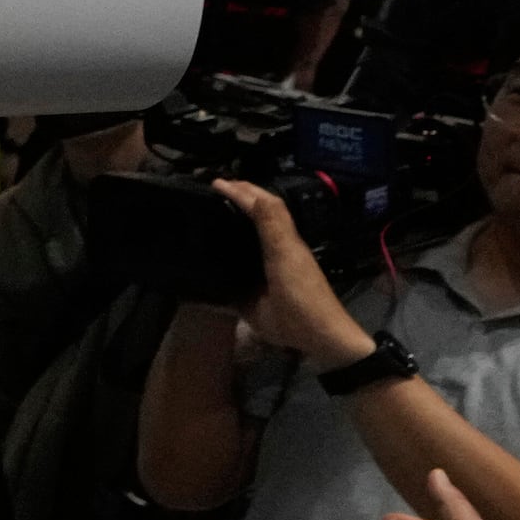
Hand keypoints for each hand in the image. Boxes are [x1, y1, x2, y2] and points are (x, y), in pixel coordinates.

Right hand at [216, 180, 373, 366]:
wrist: (313, 337)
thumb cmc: (302, 296)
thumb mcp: (284, 255)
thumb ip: (271, 225)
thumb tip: (252, 192)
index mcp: (280, 240)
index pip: (260, 206)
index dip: (240, 191)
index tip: (214, 183)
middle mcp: (271, 250)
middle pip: (255, 219)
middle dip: (235, 201)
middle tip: (208, 192)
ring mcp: (262, 271)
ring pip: (246, 240)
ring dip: (230, 223)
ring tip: (205, 214)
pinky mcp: (251, 292)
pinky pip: (234, 268)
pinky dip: (223, 254)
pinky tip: (207, 254)